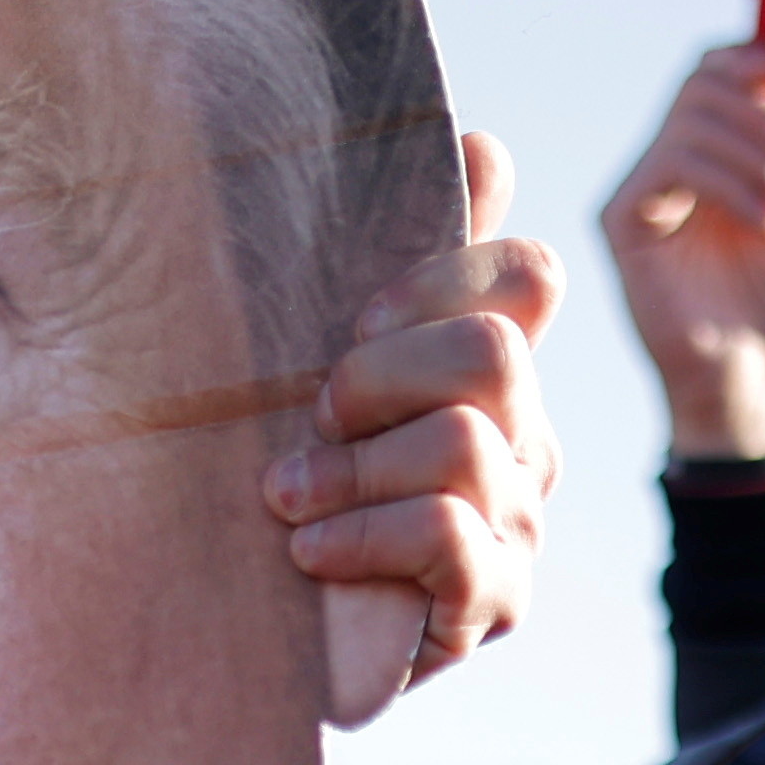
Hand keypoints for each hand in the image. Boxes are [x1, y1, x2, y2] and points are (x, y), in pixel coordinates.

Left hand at [278, 130, 568, 727]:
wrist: (239, 627)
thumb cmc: (274, 468)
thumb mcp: (312, 350)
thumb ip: (393, 251)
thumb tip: (480, 137)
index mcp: (489, 362)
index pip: (526, 277)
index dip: (437, 281)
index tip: (351, 323)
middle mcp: (523, 435)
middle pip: (492, 354)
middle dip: (377, 378)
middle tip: (311, 418)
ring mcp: (518, 521)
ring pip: (461, 442)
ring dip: (350, 469)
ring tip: (285, 498)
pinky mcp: (495, 602)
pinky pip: (448, 534)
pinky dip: (361, 537)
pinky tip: (306, 555)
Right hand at [601, 45, 764, 471]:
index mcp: (722, 150)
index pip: (717, 71)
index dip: (750, 59)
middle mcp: (678, 162)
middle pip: (701, 83)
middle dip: (762, 107)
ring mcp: (647, 189)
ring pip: (689, 118)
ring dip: (753, 149)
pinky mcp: (624, 220)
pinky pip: (671, 162)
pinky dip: (728, 180)